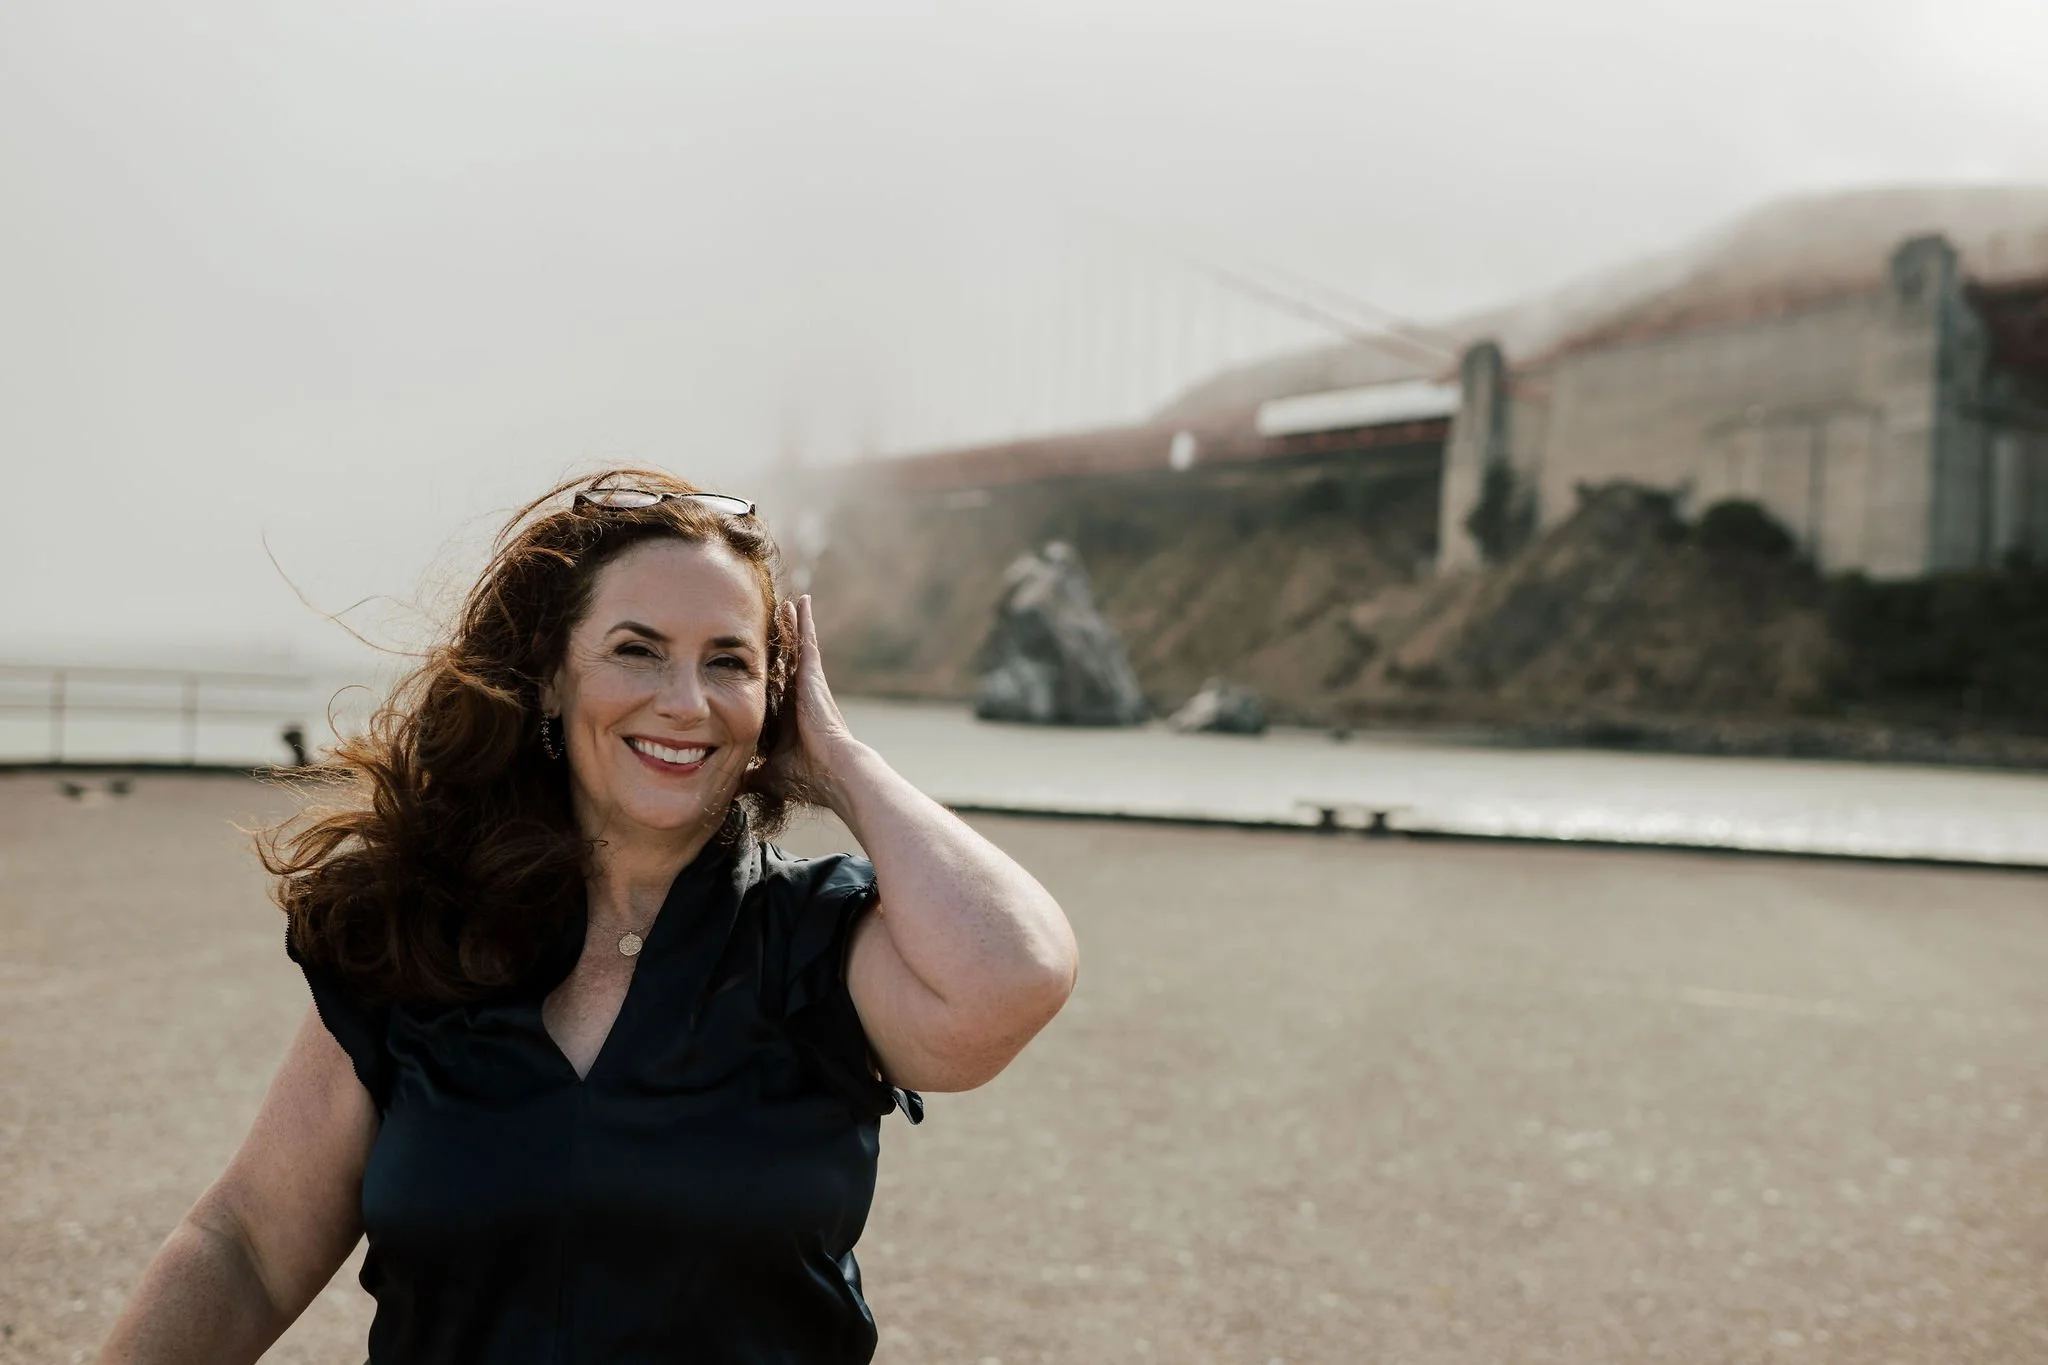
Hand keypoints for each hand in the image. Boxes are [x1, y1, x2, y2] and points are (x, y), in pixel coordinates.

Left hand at [765, 595, 866, 815]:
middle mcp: (799, 697)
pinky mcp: (813, 676)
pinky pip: (807, 641)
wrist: (833, 773)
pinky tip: (801, 601)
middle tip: (772, 621)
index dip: (766, 675)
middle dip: (780, 644)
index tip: (757, 664)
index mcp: (789, 718)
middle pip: (786, 663)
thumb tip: (729, 789)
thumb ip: (749, 776)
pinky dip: (804, 621)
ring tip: (785, 603)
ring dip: (790, 626)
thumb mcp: (768, 774)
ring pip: (796, 648)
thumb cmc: (806, 777)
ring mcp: (807, 685)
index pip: (774, 689)